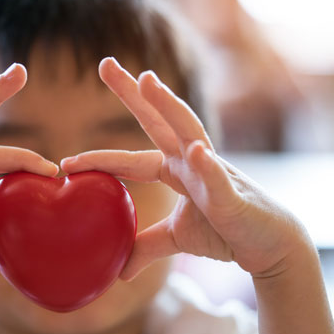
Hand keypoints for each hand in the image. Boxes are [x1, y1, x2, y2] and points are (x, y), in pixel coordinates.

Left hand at [60, 57, 313, 279]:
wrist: (269, 247)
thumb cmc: (225, 233)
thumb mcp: (176, 238)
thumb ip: (146, 246)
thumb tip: (117, 270)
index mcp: (174, 168)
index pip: (128, 158)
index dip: (97, 159)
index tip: (65, 162)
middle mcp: (191, 158)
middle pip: (157, 120)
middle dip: (132, 92)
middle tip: (104, 63)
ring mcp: (213, 169)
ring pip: (187, 129)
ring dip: (167, 105)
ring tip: (147, 81)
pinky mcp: (232, 192)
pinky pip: (217, 176)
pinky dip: (207, 164)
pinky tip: (197, 150)